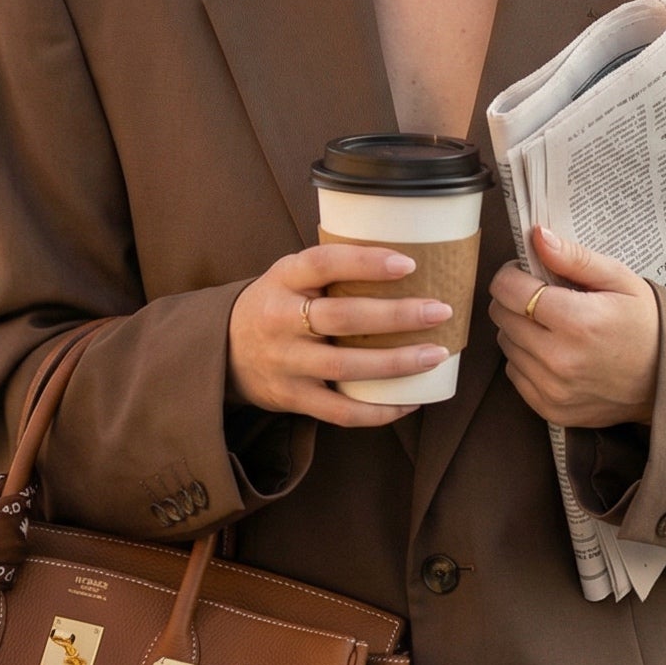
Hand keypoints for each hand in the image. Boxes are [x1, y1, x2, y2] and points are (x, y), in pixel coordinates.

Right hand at [227, 244, 453, 428]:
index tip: (408, 263)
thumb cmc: (277, 304)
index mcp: (283, 279)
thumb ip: (331, 268)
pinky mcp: (292, 397)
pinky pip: (340, 411)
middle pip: (342, 318)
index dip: (365, 263)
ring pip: (346, 367)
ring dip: (396, 363)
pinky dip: (378, 410)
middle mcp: (280, 319)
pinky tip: (410, 401)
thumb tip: (406, 253)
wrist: (225, 350)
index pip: (323, 263)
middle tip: (440, 310)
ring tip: (436, 354)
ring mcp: (285, 362)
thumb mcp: (289, 274)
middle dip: (397, 316)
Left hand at [489, 225, 658, 430]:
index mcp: (577, 321)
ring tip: (552, 325)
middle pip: (501, 316)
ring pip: (505, 344)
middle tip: (543, 298)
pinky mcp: (549, 408)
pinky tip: (554, 351)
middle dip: (515, 300)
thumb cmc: (645, 324)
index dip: (511, 275)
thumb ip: (575, 258)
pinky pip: (514, 373)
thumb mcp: (619, 280)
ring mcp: (552, 388)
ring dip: (520, 329)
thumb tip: (538, 237)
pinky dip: (526, 359)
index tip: (526, 273)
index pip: (508, 290)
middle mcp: (559, 359)